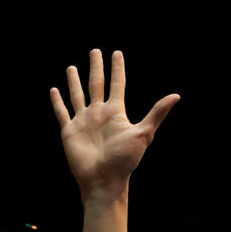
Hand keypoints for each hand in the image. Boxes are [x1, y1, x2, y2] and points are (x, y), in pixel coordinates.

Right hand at [51, 49, 178, 195]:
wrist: (103, 180)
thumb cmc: (124, 160)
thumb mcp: (143, 134)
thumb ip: (157, 113)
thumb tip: (176, 96)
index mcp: (115, 112)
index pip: (117, 84)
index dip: (117, 68)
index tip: (116, 53)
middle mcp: (98, 113)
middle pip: (96, 84)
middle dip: (96, 67)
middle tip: (95, 51)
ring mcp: (83, 121)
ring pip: (77, 95)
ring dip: (74, 81)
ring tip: (72, 67)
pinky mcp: (69, 131)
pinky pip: (62, 112)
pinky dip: (57, 102)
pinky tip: (54, 90)